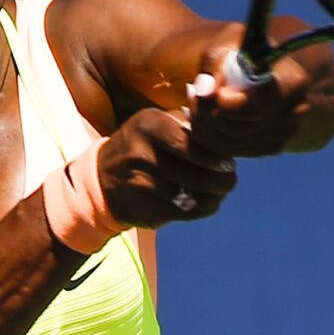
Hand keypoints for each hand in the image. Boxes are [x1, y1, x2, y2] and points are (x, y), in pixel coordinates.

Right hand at [97, 107, 237, 227]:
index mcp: (148, 125)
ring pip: (193, 197)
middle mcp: (141, 154)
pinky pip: (185, 213)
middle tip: (230, 178)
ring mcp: (141, 184)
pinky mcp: (145, 209)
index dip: (214, 157)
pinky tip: (207, 202)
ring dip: (215, 196)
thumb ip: (188, 122)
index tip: (229, 162)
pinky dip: (202, 209)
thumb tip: (225, 132)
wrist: (103, 178)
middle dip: (221, 179)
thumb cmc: (142, 143)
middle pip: (195, 174)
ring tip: (221, 189)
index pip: (190, 144)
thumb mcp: (156, 121)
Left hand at [187, 17, 333, 156]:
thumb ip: (214, 62)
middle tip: (191, 92)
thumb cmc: (240, 50)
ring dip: (203, 124)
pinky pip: (231, 150)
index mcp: (293, 82)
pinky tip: (206, 114)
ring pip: (230, 142)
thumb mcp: (227, 42)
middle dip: (205, 112)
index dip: (223, 104)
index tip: (200, 90)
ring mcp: (286, 133)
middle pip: (237, 127)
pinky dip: (211, 136)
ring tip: (195, 101)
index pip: (255, 107)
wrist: (257, 68)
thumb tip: (205, 91)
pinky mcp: (272, 147)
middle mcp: (296, 111)